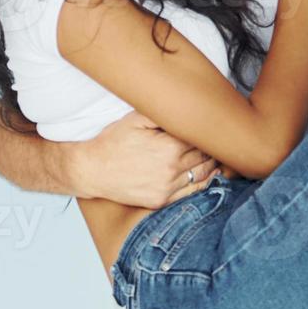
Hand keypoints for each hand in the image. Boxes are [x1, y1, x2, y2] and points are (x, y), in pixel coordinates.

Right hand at [59, 110, 219, 206]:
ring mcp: (166, 188)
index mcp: (169, 147)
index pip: (201, 138)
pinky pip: (191, 193)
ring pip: (202, 175)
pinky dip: (204, 182)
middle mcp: (171, 170)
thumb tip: (187, 108)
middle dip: (210, 147)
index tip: (210, 125)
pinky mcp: (161, 200)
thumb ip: (163, 114)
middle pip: (205, 156)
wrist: (92, 170)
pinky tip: (209, 173)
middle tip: (215, 138)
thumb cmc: (113, 142)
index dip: (206, 131)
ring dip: (211, 164)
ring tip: (215, 153)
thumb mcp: (136, 119)